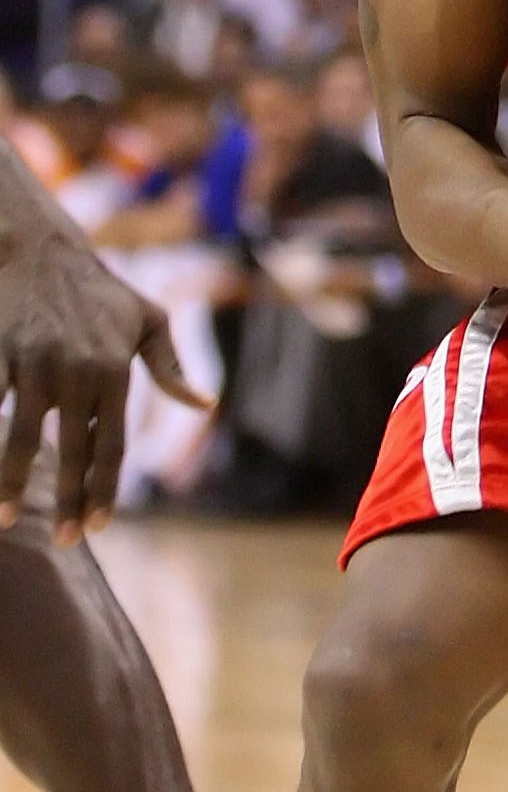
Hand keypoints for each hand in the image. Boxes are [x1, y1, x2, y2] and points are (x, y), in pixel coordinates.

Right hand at [0, 233, 211, 541]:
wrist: (42, 250)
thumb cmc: (100, 291)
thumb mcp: (148, 321)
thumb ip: (171, 367)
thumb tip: (204, 404)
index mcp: (114, 371)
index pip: (112, 446)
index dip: (105, 490)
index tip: (99, 526)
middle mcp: (77, 372)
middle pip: (72, 452)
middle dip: (67, 502)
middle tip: (65, 541)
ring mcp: (34, 365)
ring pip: (21, 439)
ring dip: (13, 485)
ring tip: (8, 520)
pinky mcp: (0, 356)